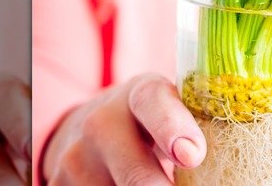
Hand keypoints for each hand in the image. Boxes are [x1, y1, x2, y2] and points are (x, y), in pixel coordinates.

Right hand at [42, 74, 205, 184]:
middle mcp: (102, 121)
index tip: (192, 156)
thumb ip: (193, 126)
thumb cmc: (150, 122)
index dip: (173, 128)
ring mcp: (76, 156)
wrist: (88, 127)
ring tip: (155, 181)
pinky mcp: (59, 183)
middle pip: (137, 176)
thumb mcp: (170, 110)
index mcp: (141, 95)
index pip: (154, 104)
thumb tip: (212, 160)